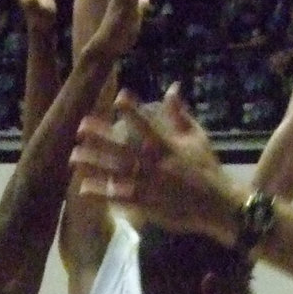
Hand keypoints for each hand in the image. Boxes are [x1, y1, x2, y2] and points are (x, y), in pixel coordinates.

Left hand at [73, 83, 238, 243]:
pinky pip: (120, 199)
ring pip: (116, 175)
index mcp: (168, 148)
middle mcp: (155, 167)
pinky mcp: (147, 206)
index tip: (117, 98)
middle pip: (123, 151)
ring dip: (94, 165)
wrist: (218, 206)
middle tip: (80, 127)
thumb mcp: (198, 138)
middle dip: (101, 139)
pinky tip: (84, 188)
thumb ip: (181, 114)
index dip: (132, 111)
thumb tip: (172, 87)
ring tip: (73, 156)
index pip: (147, 126)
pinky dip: (102, 193)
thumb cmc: (208, 169)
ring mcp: (150, 188)